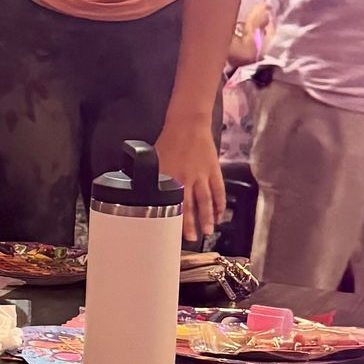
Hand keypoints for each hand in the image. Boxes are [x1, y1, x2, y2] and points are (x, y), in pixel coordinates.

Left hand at [154, 109, 224, 243]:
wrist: (188, 124)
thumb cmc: (169, 141)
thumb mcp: (155, 159)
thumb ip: (152, 177)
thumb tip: (142, 190)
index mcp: (170, 177)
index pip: (171, 203)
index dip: (173, 219)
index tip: (172, 233)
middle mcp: (186, 178)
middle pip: (190, 206)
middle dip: (191, 224)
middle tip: (193, 239)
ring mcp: (202, 175)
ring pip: (206, 200)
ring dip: (208, 217)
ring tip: (209, 231)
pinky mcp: (214, 170)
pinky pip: (219, 190)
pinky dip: (221, 203)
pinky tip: (221, 214)